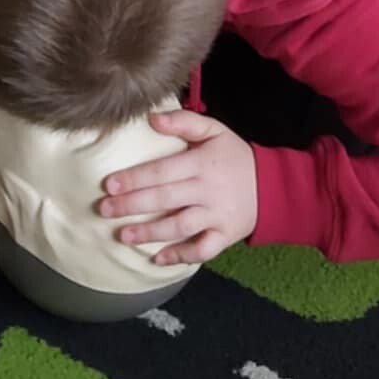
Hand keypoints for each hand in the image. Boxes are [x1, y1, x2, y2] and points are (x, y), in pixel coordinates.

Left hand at [99, 109, 257, 265]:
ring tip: (123, 235)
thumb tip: (151, 118)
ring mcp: (216, 216)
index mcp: (201, 163)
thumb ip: (184, 122)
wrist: (274, 185)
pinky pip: (202, 250)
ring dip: (149, 232)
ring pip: (179, 227)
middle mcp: (207, 190)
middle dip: (132, 205)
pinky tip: (157, 259)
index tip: (109, 184)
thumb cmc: (235, 156)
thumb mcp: (215, 130)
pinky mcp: (224, 236)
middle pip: (165, 199)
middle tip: (104, 210)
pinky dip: (180, 256)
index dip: (134, 178)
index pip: (162, 171)